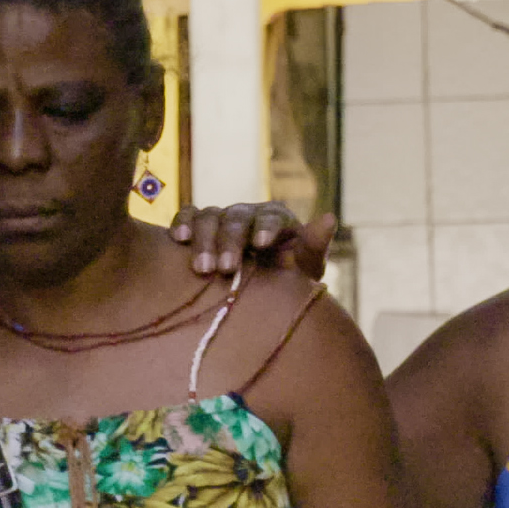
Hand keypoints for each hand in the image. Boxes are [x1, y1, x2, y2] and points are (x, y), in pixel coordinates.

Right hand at [168, 203, 335, 279]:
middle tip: (225, 267)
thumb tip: (330, 218)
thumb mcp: (306, 267)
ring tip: (202, 267)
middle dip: (230, 241)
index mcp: (277, 219)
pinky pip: (189, 216)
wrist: (261, 293)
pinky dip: (182, 223)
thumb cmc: (288, 280)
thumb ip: (314, 245)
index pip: (271, 217)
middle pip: (236, 218)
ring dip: (204, 239)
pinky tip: (178, 239)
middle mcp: (248, 214)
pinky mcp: (200, 227)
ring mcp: (222, 219)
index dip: (266, 227)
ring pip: (210, 217)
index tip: (261, 243)